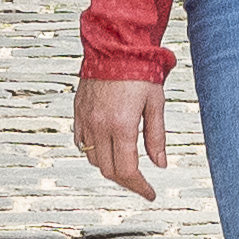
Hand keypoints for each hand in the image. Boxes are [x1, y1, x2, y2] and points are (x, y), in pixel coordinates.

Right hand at [71, 72, 168, 197]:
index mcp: (121, 125)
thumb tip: (160, 164)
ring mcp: (86, 119)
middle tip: (141, 183)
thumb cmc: (139, 71)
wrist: (115, 45)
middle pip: (109, 171)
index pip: (128, 171)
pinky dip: (93, 152)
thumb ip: (156, 137)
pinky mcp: (78, 112)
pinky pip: (81, 143)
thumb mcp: (155, 104)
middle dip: (126, 181)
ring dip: (109, 167)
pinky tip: (105, 149)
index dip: (139, 187)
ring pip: (93, 159)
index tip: (150, 193)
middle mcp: (100, 126)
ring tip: (126, 166)